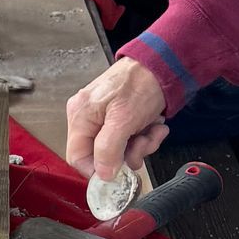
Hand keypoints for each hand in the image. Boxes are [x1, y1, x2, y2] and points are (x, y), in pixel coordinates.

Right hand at [66, 55, 169, 181]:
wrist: (161, 63)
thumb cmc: (140, 83)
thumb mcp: (124, 119)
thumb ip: (109, 148)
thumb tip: (101, 174)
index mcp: (80, 116)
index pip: (77, 157)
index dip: (98, 171)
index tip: (119, 175)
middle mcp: (87, 117)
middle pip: (101, 155)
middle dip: (127, 154)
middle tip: (144, 145)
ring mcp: (103, 117)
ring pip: (118, 149)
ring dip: (140, 145)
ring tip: (153, 130)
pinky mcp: (118, 117)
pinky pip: (127, 138)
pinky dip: (144, 136)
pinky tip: (154, 125)